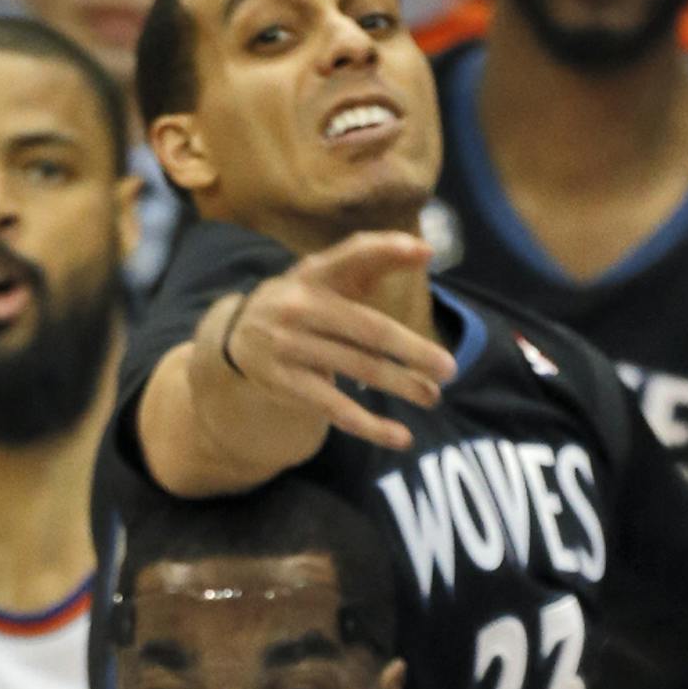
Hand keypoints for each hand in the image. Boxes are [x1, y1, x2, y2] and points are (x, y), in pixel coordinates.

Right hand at [199, 232, 456, 451]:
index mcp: (314, 274)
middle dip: (412, 350)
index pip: (352, 256)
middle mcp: (300, 307)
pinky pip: (336, 408)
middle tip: (449, 369)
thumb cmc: (305, 299)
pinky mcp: (286, 383)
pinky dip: (371, 426)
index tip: (423, 252)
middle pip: (367, 329)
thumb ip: (374, 260)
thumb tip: (427, 251)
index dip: (386, 251)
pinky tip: (400, 437)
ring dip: (401, 385)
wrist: (238, 332)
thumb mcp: (329, 276)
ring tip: (433, 397)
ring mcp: (290, 346)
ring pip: (357, 369)